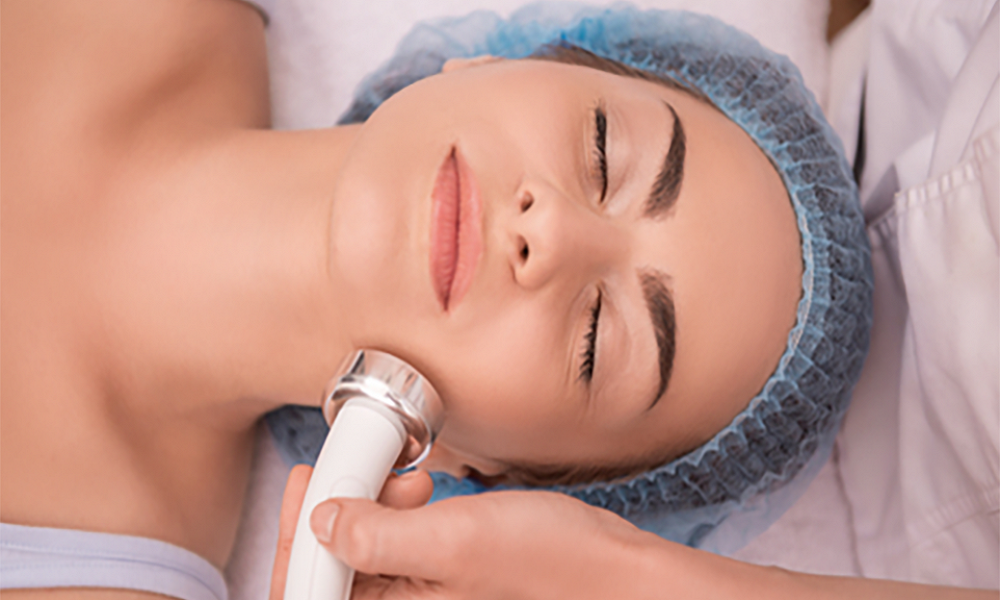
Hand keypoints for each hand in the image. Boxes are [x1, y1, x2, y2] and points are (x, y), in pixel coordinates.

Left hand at [269, 465, 655, 599]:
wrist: (611, 567)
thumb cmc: (552, 568)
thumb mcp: (456, 543)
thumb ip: (378, 536)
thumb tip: (320, 521)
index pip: (308, 593)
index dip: (296, 543)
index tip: (309, 487)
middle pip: (327, 573)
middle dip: (332, 517)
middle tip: (354, 471)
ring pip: (356, 555)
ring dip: (366, 508)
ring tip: (406, 481)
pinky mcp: (434, 581)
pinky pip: (389, 549)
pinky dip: (394, 512)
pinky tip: (420, 490)